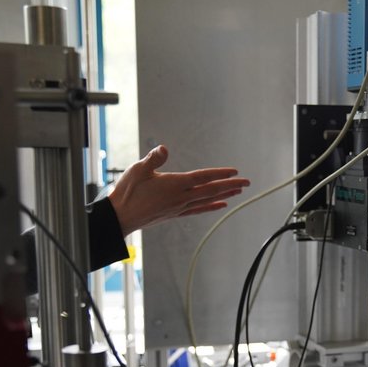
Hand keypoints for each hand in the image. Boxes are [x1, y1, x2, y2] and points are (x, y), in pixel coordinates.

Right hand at [108, 145, 250, 236]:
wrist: (121, 217)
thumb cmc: (128, 192)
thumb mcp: (138, 170)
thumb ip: (153, 159)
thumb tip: (165, 149)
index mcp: (174, 184)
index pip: (203, 177)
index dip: (220, 174)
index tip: (235, 171)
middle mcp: (181, 197)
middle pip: (211, 190)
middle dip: (230, 185)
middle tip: (247, 182)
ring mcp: (179, 207)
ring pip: (207, 200)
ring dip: (224, 195)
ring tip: (238, 192)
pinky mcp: (175, 214)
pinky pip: (198, 210)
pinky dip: (211, 207)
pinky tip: (220, 206)